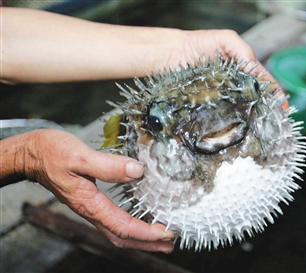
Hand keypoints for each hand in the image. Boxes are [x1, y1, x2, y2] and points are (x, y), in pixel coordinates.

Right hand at [0, 129, 173, 252]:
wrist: (32, 155)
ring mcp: (91, 208)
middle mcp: (91, 210)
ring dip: (140, 237)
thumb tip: (137, 172)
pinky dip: (131, 226)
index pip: (123, 227)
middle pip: (122, 237)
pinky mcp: (91, 201)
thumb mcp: (80, 156)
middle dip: (147, 243)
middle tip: (170, 244)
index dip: (146, 233)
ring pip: (118, 231)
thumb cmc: (51, 154)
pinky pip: (114, 221)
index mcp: (89, 204)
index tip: (167, 232)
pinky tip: (140, 219)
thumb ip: (108, 166)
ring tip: (160, 237)